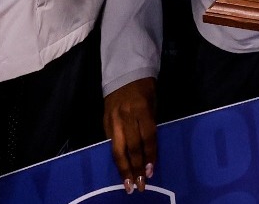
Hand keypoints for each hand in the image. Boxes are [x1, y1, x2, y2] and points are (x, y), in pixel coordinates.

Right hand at [102, 77, 155, 194]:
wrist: (123, 72)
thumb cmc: (144, 87)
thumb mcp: (154, 102)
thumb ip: (150, 123)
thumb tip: (149, 147)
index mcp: (141, 110)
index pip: (147, 138)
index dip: (149, 156)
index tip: (150, 172)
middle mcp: (126, 117)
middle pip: (131, 148)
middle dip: (136, 169)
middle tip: (140, 186)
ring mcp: (113, 120)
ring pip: (117, 149)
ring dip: (124, 169)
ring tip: (128, 184)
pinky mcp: (104, 122)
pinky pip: (110, 142)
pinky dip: (116, 156)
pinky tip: (120, 168)